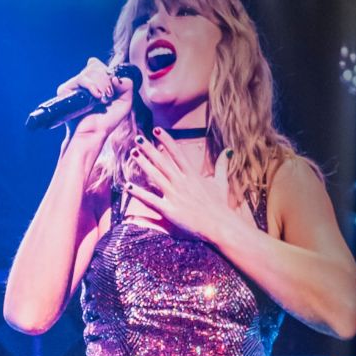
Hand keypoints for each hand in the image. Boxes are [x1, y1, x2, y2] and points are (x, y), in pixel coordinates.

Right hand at [59, 58, 135, 144]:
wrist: (93, 133)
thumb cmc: (106, 121)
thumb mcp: (125, 102)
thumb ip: (127, 85)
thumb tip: (114, 77)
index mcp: (94, 82)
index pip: (98, 65)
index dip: (107, 73)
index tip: (112, 88)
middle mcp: (83, 82)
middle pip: (95, 66)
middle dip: (106, 80)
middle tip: (107, 96)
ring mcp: (74, 86)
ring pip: (89, 71)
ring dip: (100, 84)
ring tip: (101, 99)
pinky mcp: (66, 90)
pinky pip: (80, 78)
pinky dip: (91, 85)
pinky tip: (95, 96)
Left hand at [123, 128, 254, 243]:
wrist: (220, 226)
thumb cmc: (220, 206)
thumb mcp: (222, 182)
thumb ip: (222, 165)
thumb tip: (228, 150)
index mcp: (192, 175)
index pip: (177, 153)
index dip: (166, 140)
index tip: (156, 130)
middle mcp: (182, 183)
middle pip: (162, 162)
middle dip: (150, 149)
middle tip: (138, 137)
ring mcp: (174, 195)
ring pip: (155, 176)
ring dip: (143, 164)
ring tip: (133, 153)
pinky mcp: (169, 210)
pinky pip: (150, 200)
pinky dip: (138, 193)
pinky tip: (127, 185)